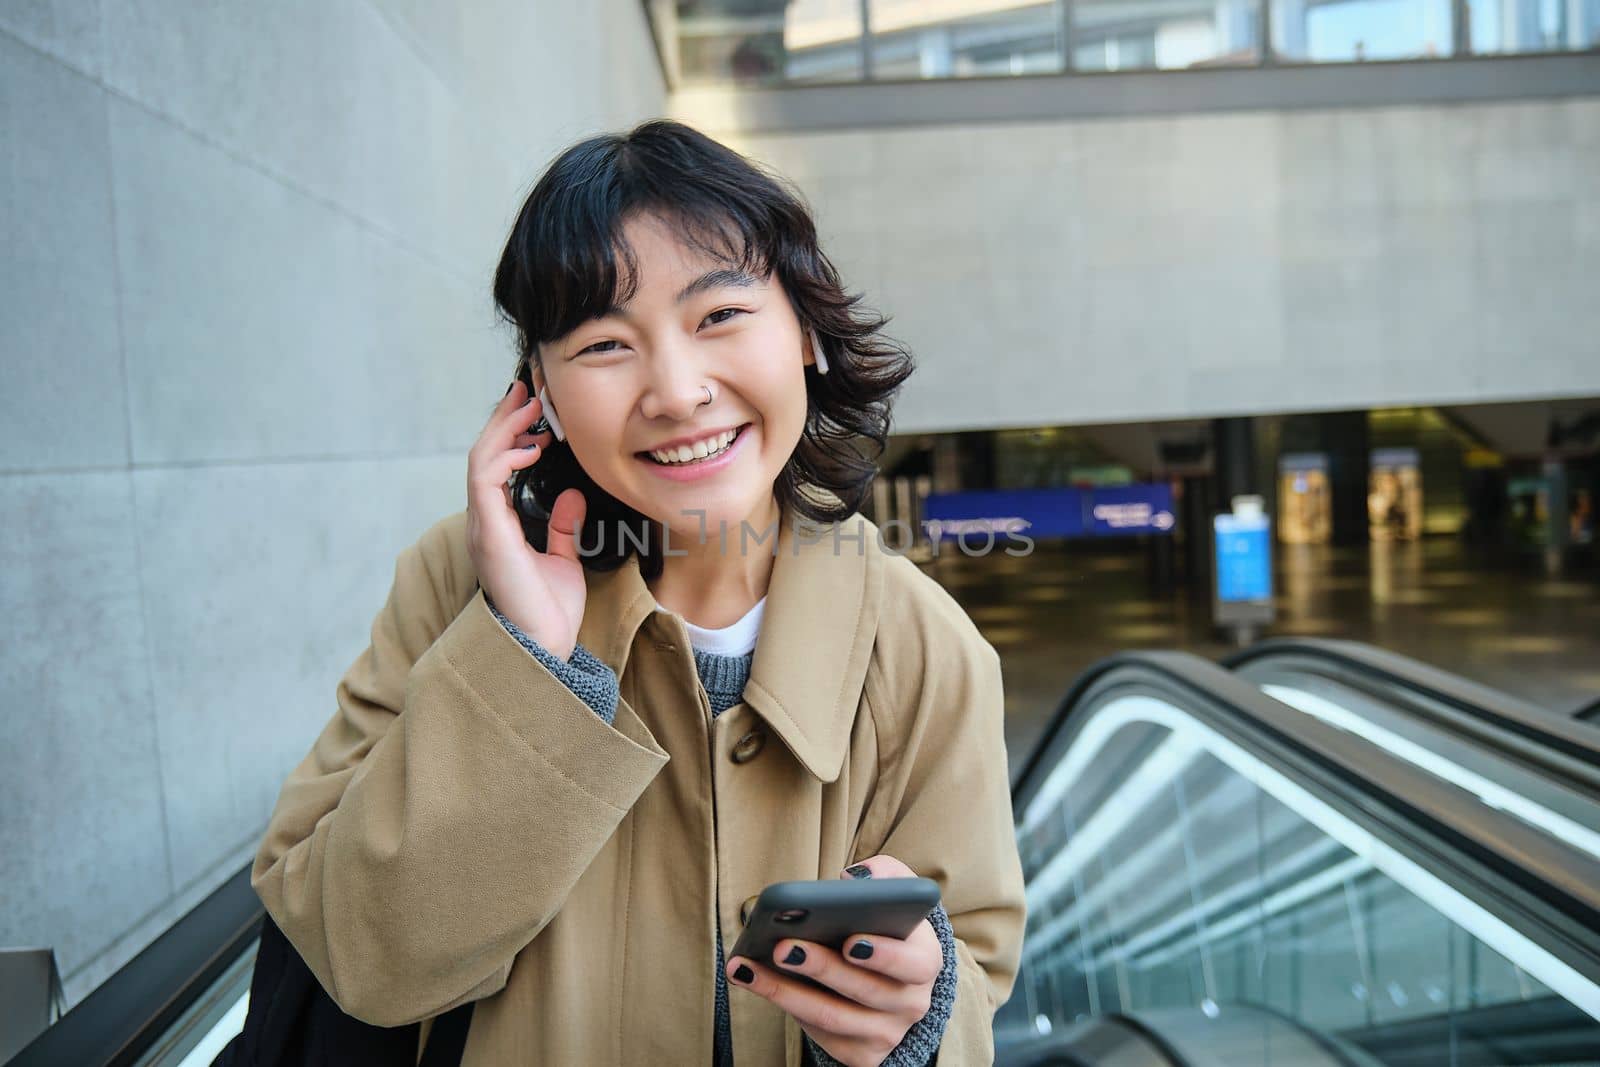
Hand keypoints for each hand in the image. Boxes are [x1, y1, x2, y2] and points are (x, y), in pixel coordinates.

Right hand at [466, 378, 587, 659]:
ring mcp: (483, 529)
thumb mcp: (562, 559)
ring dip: (503, 430)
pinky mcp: (491, 536)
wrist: (545, 647)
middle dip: (504, 420)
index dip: (509, 434)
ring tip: (528, 406)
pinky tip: (527, 447)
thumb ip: (562, 527)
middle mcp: (484, 524)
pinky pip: (486, 484)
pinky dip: (503, 459)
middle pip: (483, 457)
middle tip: (527, 390)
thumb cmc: (549, 612)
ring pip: (480, 463)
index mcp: (498, 527)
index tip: (532, 410)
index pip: (494, 468)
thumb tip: (571, 495)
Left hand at [725, 855, 941, 1066]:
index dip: (884, 955)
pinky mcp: (861, 1054)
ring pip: (833, 1017)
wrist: (891, 979)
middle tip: (784, 947)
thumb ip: (885, 876)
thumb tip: (855, 878)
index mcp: (924, 961)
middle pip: (864, 990)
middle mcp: (911, 1002)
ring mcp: (887, 1032)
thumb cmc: (886, 928)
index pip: (913, 963)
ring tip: (750, 967)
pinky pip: (820, 1035)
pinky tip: (756, 982)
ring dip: (786, 992)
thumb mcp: (896, 897)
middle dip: (821, 967)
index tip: (849, 940)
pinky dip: (785, 1008)